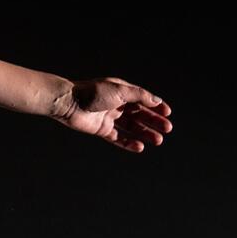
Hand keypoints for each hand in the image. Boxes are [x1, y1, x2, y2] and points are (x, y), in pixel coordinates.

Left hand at [51, 76, 172, 152]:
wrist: (68, 103)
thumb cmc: (92, 92)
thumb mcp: (120, 90)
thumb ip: (139, 95)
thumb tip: (157, 100)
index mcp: (119, 91)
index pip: (142, 99)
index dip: (155, 106)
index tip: (168, 113)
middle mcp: (115, 104)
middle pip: (138, 114)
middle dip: (153, 121)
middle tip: (167, 129)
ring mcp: (108, 117)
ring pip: (131, 127)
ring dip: (145, 133)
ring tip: (158, 140)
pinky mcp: (101, 129)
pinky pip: (117, 138)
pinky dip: (128, 143)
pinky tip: (140, 147)